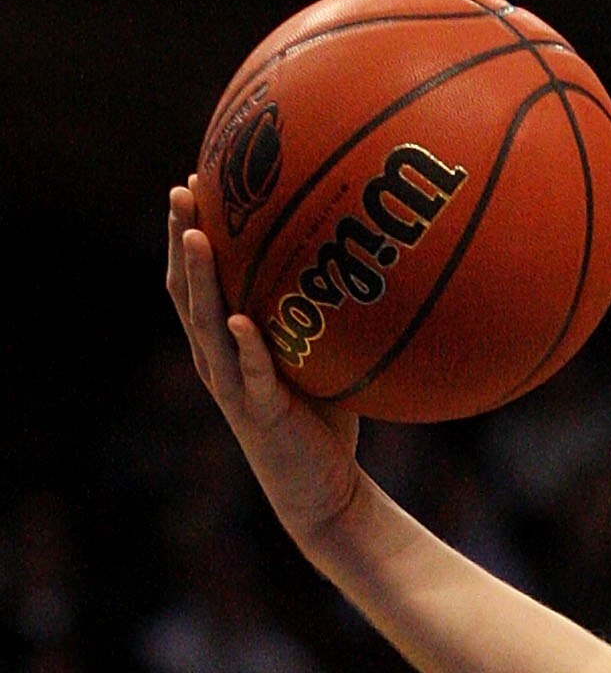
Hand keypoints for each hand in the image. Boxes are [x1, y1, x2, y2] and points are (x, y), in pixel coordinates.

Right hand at [167, 186, 362, 544]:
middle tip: (182, 189)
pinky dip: (244, 347)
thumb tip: (367, 255)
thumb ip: (324, 312)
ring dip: (200, 278)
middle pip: (186, 289)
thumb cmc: (325, 418)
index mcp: (226, 342)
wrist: (325, 492)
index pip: (198, 277)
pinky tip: (239, 319)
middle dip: (182, 237)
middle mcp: (218, 359)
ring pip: (204, 324)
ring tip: (197, 235)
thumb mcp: (322, 354)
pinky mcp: (259, 414)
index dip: (190, 231)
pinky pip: (248, 375)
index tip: (194, 180)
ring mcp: (233, 386)